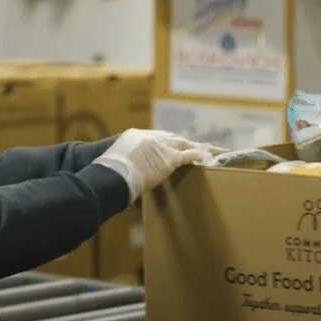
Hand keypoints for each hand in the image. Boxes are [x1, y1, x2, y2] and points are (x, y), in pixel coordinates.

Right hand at [91, 129, 212, 201]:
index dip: (169, 141)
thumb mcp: (114, 165)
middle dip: (186, 142)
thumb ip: (123, 168)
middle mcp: (149, 137)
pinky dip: (198, 155)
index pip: (157, 137)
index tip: (177, 144)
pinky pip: (189, 155)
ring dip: (200, 147)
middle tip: (199, 146)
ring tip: (213, 151)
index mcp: (134, 136)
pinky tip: (207, 157)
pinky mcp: (169, 158)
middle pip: (173, 138)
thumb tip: (125, 184)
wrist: (111, 174)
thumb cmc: (107, 175)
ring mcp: (160, 146)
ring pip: (185, 144)